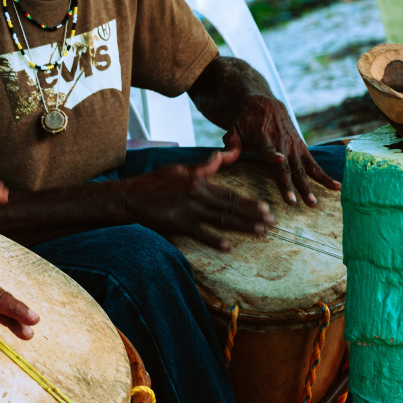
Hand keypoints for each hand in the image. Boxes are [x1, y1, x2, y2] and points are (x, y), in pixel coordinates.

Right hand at [118, 149, 274, 250]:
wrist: (131, 197)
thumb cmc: (154, 182)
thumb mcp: (179, 169)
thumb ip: (203, 166)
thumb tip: (220, 155)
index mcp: (199, 182)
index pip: (230, 194)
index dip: (249, 202)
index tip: (266, 207)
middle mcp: (198, 196)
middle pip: (231, 208)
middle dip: (254, 216)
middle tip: (271, 223)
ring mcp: (190, 212)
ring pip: (222, 220)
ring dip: (243, 227)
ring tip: (260, 232)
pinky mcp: (180, 225)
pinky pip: (201, 234)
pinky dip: (215, 241)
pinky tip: (229, 246)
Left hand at [221, 95, 339, 206]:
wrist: (264, 103)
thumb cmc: (245, 121)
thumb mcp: (234, 129)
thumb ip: (230, 145)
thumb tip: (221, 158)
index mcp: (263, 138)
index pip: (268, 148)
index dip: (273, 154)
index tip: (279, 160)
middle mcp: (281, 144)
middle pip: (287, 166)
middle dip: (292, 185)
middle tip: (296, 202)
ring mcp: (294, 147)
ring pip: (303, 169)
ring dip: (310, 186)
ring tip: (314, 202)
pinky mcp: (302, 148)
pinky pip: (314, 164)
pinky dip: (325, 176)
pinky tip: (337, 187)